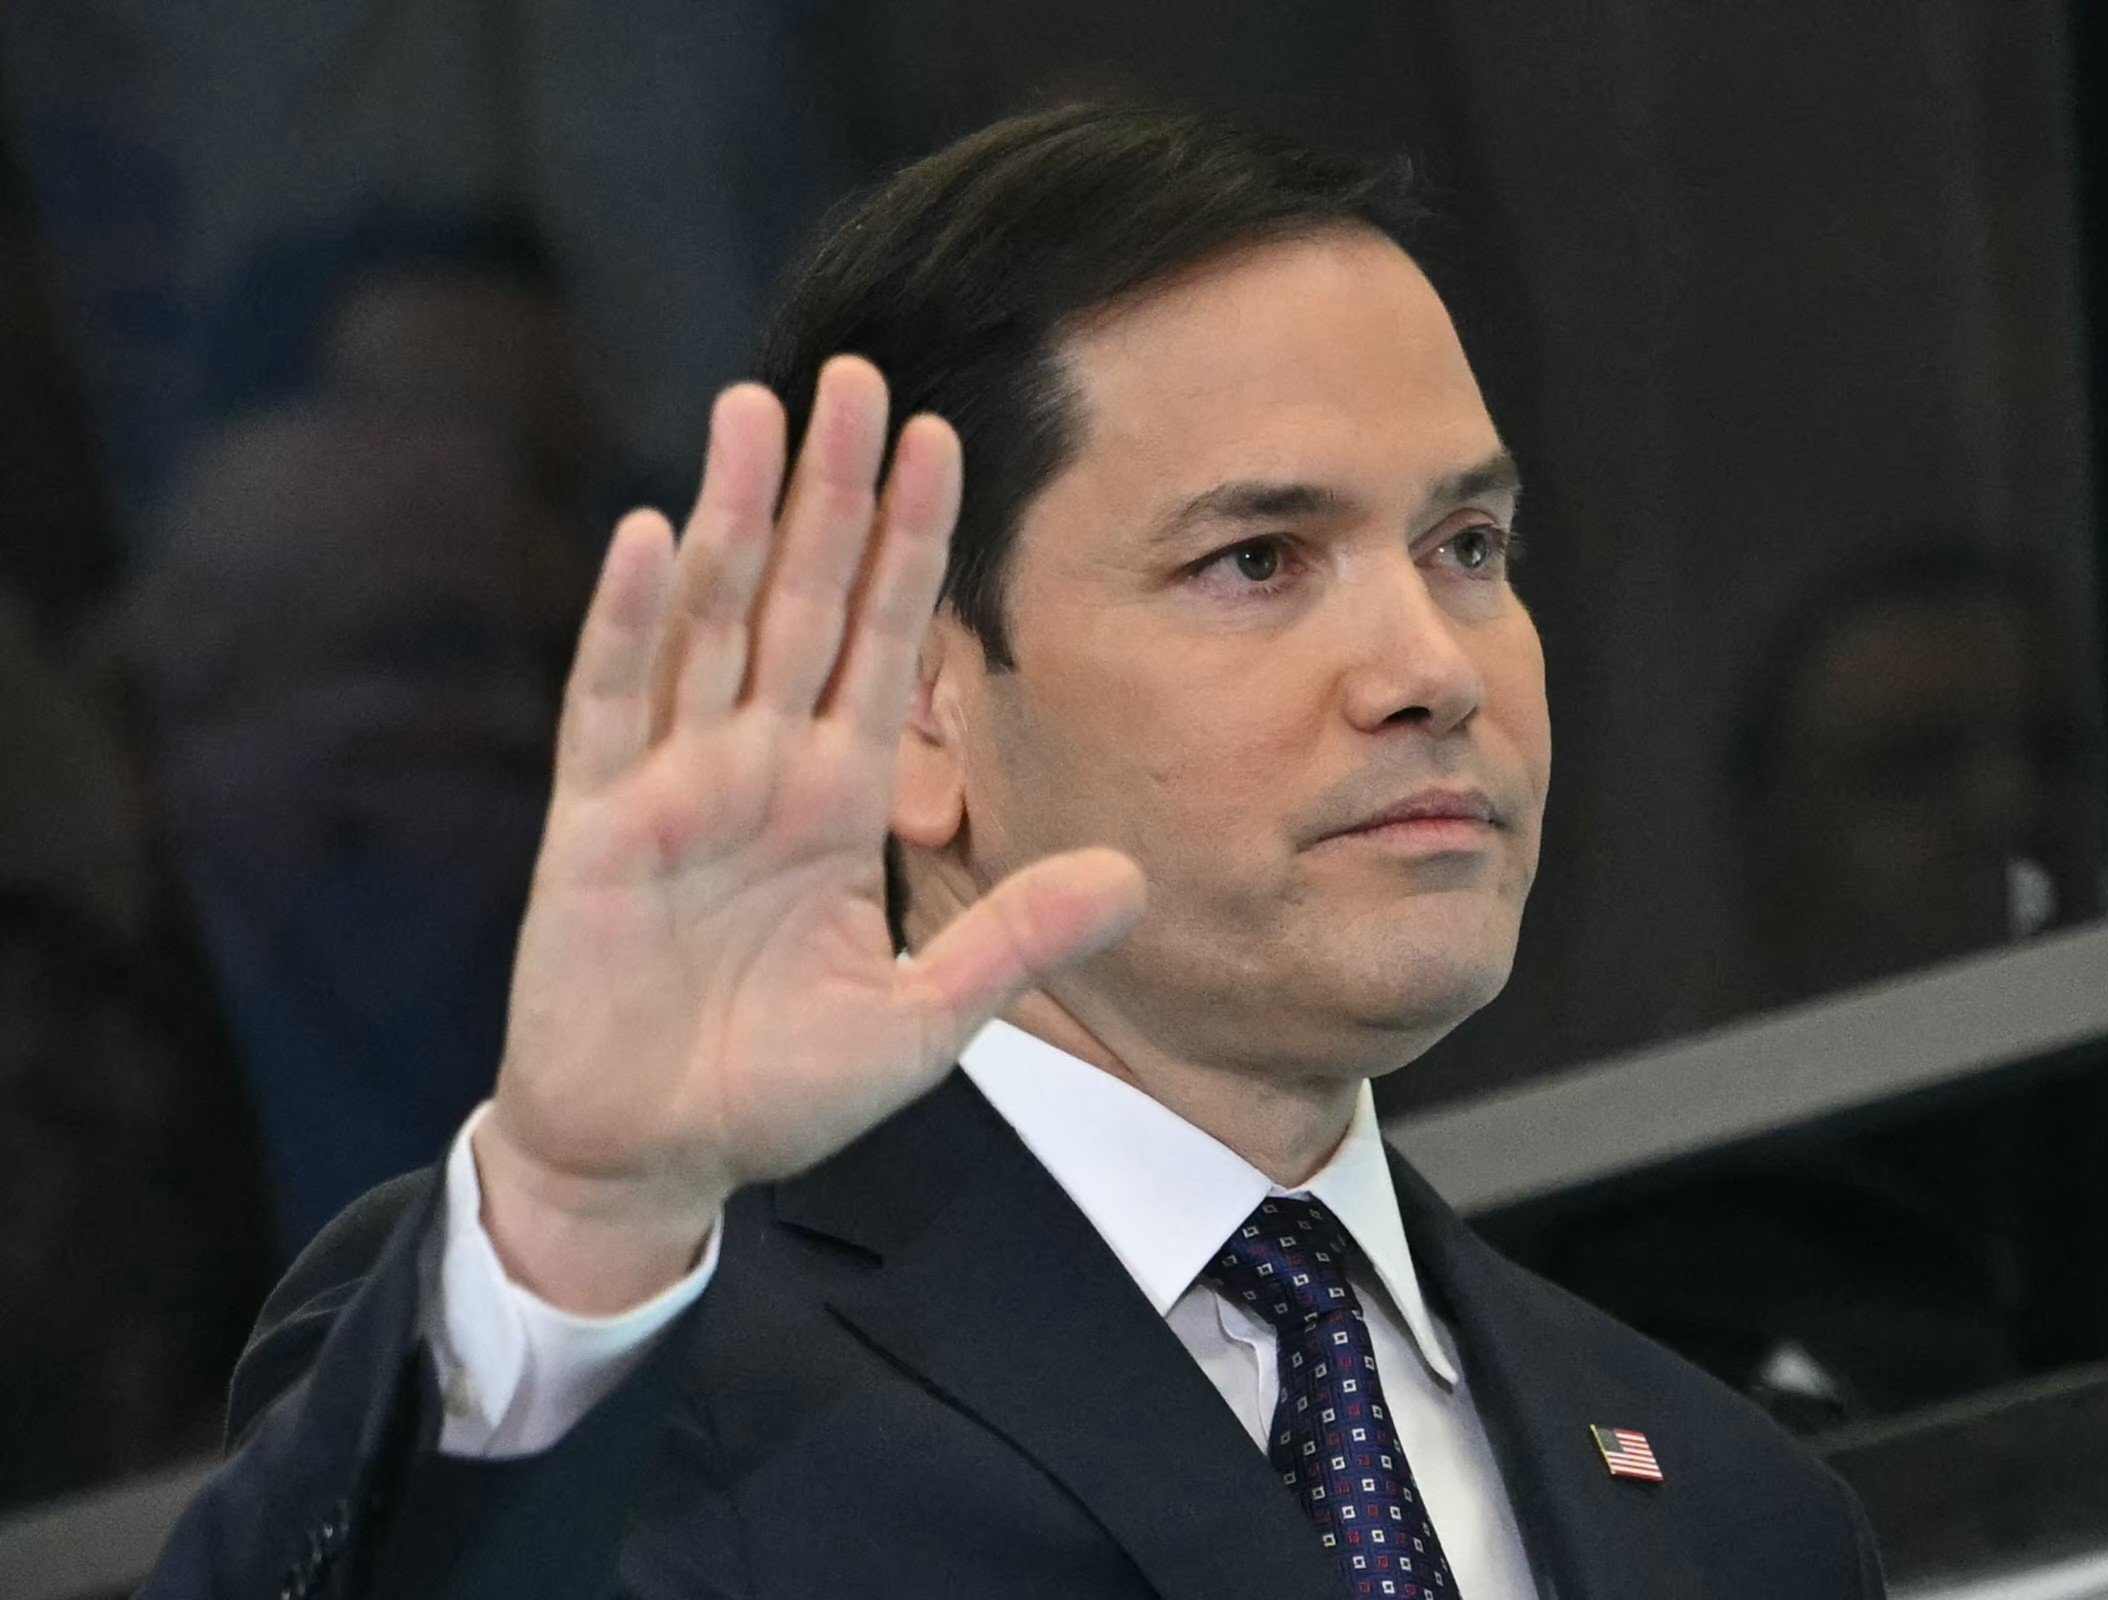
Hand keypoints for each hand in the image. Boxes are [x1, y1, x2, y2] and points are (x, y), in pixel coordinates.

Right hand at [475, 359, 1144, 1312]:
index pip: (884, 642)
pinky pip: (612, 706)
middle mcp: (759, 768)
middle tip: (856, 372)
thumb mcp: (917, 1021)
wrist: (652, 1155)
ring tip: (760, 411)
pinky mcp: (595, 826)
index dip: (910, 543)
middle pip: (802, 599)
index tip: (943, 439)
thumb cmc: (778, 1092)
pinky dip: (630, 623)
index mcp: (839, 800)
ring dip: (734, 518)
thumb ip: (1012, 942)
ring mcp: (673, 786)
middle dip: (830, 489)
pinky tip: (652, 535)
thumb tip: (1132, 876)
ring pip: (709, 622)